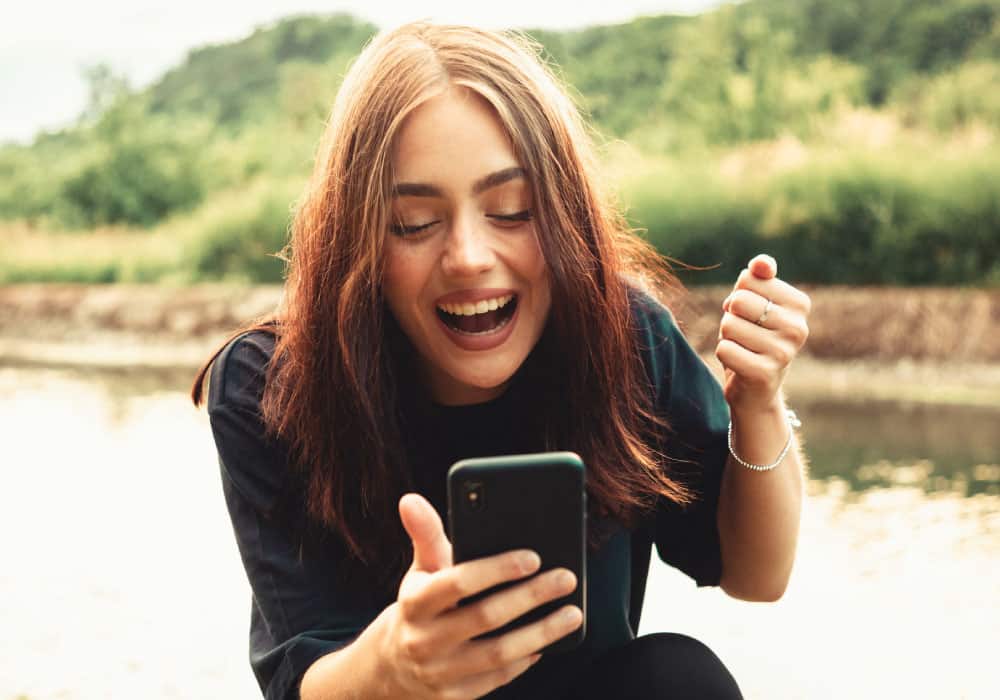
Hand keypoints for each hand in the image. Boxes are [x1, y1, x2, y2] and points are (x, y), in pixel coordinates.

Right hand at [373, 493, 581, 699]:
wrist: (390, 667)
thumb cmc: (418, 605)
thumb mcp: (419, 570)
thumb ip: (425, 534)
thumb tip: (411, 499)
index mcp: (414, 601)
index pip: (457, 581)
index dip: (496, 569)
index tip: (533, 557)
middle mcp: (424, 638)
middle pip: (485, 616)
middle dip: (531, 596)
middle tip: (566, 578)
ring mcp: (439, 672)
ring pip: (498, 653)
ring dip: (541, 632)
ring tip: (572, 613)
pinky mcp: (454, 697)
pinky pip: (497, 678)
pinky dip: (525, 659)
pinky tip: (546, 642)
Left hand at [716, 254, 810, 414]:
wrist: (756, 389)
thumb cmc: (753, 336)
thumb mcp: (756, 302)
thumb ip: (758, 277)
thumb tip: (761, 263)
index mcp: (800, 304)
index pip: (748, 279)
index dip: (739, 295)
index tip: (751, 314)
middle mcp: (798, 327)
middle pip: (738, 301)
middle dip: (731, 316)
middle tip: (744, 333)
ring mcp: (784, 352)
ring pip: (729, 325)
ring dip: (726, 336)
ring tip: (743, 348)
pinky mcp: (764, 373)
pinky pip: (724, 349)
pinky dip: (724, 354)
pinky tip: (739, 364)